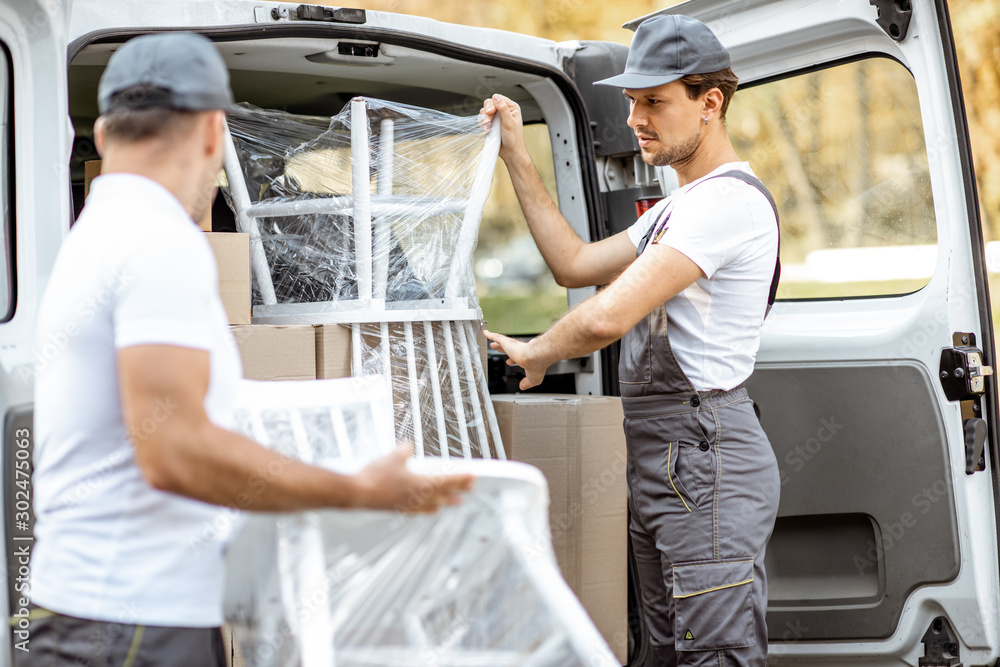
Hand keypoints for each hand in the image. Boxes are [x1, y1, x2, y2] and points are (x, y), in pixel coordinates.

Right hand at [353, 444, 473, 513]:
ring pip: (434, 504)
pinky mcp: (400, 508)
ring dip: (447, 502)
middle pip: (444, 493)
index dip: (461, 478)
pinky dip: (429, 509)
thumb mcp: (394, 456)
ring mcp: (410, 504)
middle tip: (470, 489)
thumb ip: (406, 450)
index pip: (447, 480)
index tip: (473, 478)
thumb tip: (410, 446)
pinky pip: (420, 511)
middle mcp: (419, 496)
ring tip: (457, 503)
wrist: (360, 493)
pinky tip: (432, 511)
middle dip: (458, 490)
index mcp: (421, 483)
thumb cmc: (377, 475)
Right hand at [479, 94, 525, 162]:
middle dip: (487, 112)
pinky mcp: (492, 123)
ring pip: (485, 111)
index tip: (490, 113)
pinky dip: (482, 124)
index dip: (492, 104)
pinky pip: (483, 119)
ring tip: (488, 128)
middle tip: (488, 121)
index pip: (498, 98)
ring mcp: (497, 117)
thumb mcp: (509, 122)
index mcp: (512, 108)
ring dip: (484, 119)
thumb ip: (503, 108)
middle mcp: (504, 110)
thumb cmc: (513, 139)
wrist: (510, 152)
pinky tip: (487, 130)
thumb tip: (496, 97)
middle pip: (490, 103)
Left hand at [483, 329, 549, 389]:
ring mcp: (513, 346)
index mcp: (526, 358)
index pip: (517, 358)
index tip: (509, 361)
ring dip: (497, 343)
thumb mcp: (533, 379)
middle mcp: (520, 350)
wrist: (535, 356)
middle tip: (499, 350)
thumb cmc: (536, 366)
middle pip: (509, 349)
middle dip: (504, 350)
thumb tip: (522, 387)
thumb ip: (527, 383)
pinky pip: (496, 337)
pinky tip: (486, 333)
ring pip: (503, 343)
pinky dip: (490, 335)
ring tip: (492, 344)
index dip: (513, 360)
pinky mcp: (506, 342)